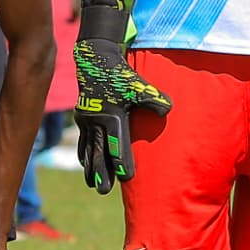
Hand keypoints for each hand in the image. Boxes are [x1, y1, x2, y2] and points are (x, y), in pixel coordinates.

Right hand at [72, 0, 170, 190]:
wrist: (95, 59)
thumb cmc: (121, 75)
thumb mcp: (139, 85)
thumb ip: (153, 99)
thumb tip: (167, 111)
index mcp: (111, 115)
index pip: (117, 144)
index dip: (122, 161)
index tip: (126, 177)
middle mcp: (96, 121)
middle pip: (99, 152)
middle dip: (102, 172)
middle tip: (104, 190)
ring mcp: (86, 120)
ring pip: (88, 149)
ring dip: (91, 167)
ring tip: (93, 184)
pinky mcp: (82, 118)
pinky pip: (82, 140)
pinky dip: (84, 154)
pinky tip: (85, 165)